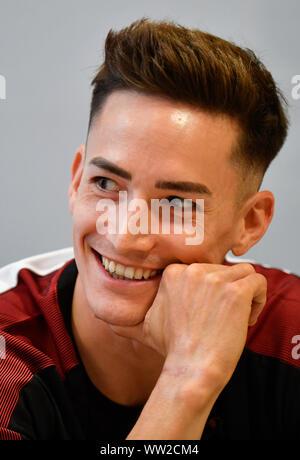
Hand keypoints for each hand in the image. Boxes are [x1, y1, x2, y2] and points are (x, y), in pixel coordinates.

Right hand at [112, 262, 266, 389]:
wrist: (191, 370)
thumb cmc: (172, 350)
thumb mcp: (144, 327)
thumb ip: (127, 315)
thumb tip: (104, 315)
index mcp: (173, 273)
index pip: (205, 269)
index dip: (211, 290)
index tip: (209, 313)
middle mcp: (193, 271)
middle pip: (225, 269)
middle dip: (228, 292)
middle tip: (222, 319)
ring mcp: (214, 279)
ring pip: (243, 272)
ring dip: (245, 294)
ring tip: (237, 318)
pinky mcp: (235, 291)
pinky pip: (257, 281)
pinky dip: (258, 299)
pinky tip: (246, 318)